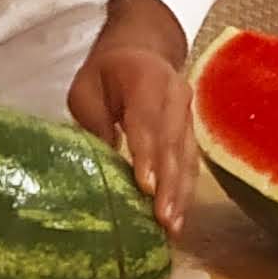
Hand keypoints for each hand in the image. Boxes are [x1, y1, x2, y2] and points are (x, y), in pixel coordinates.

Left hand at [69, 0, 196, 238]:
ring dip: (180, 194)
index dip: (147, 155)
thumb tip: (105, 166)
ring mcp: (188, 114)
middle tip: (163, 219)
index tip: (145, 187)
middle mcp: (176, 96)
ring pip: (187, 158)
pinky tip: (179, 219)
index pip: (147, 121)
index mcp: (146, 78)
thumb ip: (96, 123)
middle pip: (173, 144)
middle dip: (168, 184)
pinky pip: (191, 164)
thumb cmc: (106, 73)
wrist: (141, 51)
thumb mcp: (86, 89)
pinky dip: (185, 192)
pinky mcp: (191, 133)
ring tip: (173, 228)